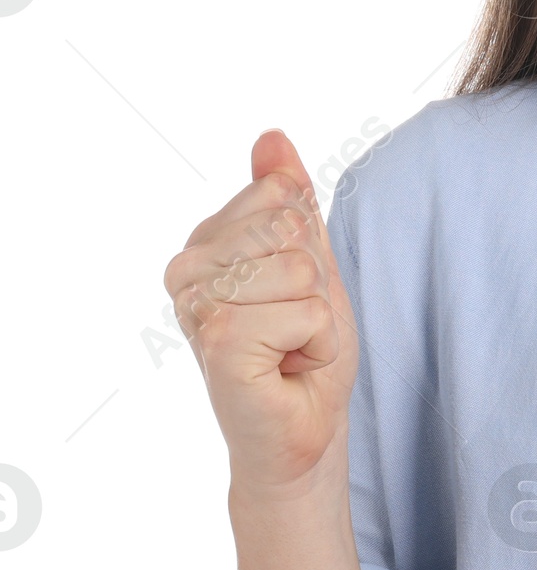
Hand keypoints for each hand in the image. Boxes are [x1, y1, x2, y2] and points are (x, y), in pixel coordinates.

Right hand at [162, 131, 358, 489]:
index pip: (282, 196)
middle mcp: (186, 269)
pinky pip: (305, 311)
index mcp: (203, 243)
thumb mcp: (309, 262)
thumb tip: (271, 137)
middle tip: (294, 328)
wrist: (303, 432)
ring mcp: (196, 305)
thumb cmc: (303, 353)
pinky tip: (286, 368)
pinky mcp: (218, 342)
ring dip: (318, 317)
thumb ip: (289, 200)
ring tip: (290, 348)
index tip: (293, 295)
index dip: (311, 249)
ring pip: (301, 269)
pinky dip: (316, 344)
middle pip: (291, 227)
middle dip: (316, 284)